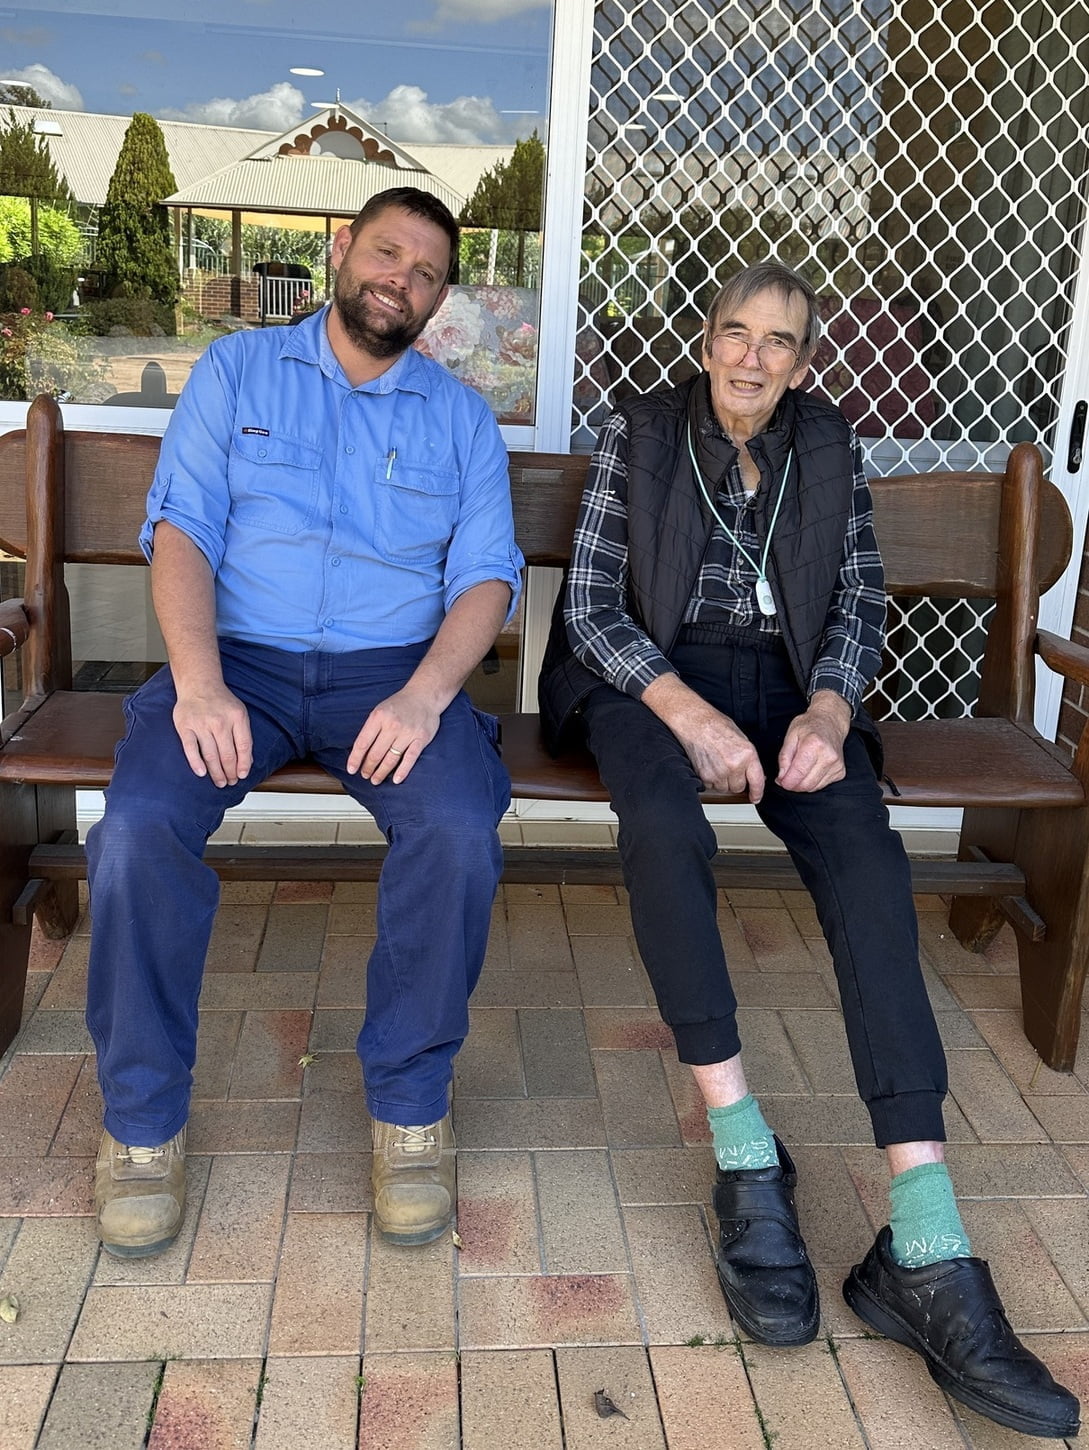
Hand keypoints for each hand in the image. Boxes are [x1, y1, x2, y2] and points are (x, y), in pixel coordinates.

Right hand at [172, 683, 251, 786]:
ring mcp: (201, 724)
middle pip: (227, 755)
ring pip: (211, 756)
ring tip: (220, 782)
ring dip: (216, 773)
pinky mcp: (185, 726)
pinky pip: (191, 749)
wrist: (199, 684)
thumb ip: (244, 736)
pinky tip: (202, 773)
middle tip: (230, 782)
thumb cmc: (221, 702)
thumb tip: (247, 762)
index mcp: (237, 717)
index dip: (244, 765)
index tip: (242, 776)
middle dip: (230, 772)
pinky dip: (196, 763)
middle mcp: (220, 721)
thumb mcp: (239, 714)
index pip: (243, 747)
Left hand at [346, 687, 440, 783]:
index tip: (351, 769)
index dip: (355, 758)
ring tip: (375, 780)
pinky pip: (410, 758)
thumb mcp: (380, 710)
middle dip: (368, 767)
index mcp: (378, 717)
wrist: (425, 695)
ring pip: (391, 758)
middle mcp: (392, 725)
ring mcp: (407, 732)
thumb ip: (371, 728)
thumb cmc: (400, 704)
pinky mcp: (421, 738)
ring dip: (381, 772)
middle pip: (376, 753)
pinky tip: (396, 780)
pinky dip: (402, 771)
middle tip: (365, 775)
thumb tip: (361, 750)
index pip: (363, 743)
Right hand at [642, 673, 765, 800]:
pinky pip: (711, 786)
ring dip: (722, 780)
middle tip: (729, 768)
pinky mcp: (704, 775)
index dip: (757, 792)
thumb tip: (753, 773)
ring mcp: (718, 772)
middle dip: (735, 781)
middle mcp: (734, 765)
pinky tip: (709, 765)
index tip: (755, 797)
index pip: (756, 781)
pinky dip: (710, 779)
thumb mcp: (741, 739)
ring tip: (717, 763)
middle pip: (738, 788)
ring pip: (724, 788)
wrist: (694, 722)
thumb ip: (749, 758)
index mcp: (747, 754)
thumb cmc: (715, 725)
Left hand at [776, 690, 850, 792]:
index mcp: (814, 744)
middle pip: (806, 784)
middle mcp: (828, 756)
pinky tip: (810, 770)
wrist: (830, 722)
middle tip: (786, 778)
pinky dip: (812, 782)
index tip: (781, 781)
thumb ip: (784, 757)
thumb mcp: (790, 735)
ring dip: (802, 784)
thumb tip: (782, 777)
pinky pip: (821, 785)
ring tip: (798, 772)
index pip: (798, 773)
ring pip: (813, 787)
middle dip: (793, 785)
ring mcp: (836, 765)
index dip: (786, 782)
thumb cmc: (809, 726)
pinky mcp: (840, 772)